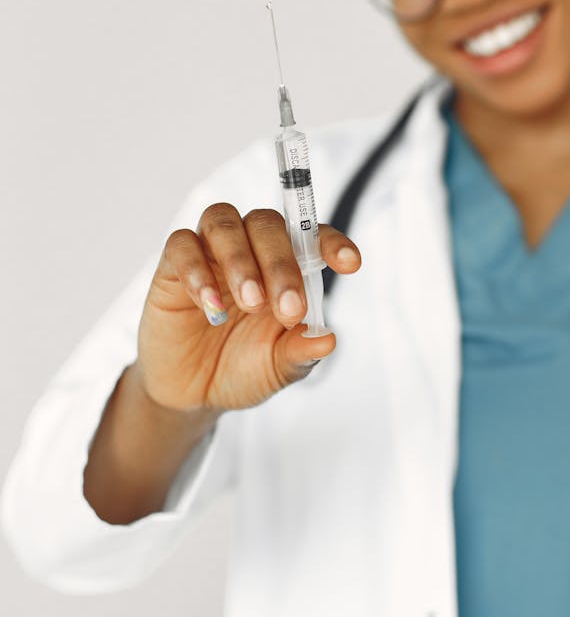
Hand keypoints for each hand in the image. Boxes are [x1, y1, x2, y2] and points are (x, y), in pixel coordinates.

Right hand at [136, 205, 360, 412]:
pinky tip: (212, 307)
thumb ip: (300, 353)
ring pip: (223, 222)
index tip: (349, 264)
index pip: (310, 237)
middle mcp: (250, 250)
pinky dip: (197, 270)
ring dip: (240, 259)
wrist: (191, 394)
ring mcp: (210, 253)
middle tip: (287, 308)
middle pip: (265, 224)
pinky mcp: (172, 266)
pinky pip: (182, 244)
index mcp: (285, 267)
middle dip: (281, 263)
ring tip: (250, 302)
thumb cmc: (241, 369)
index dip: (331, 243)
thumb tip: (328, 340)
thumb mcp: (277, 368)